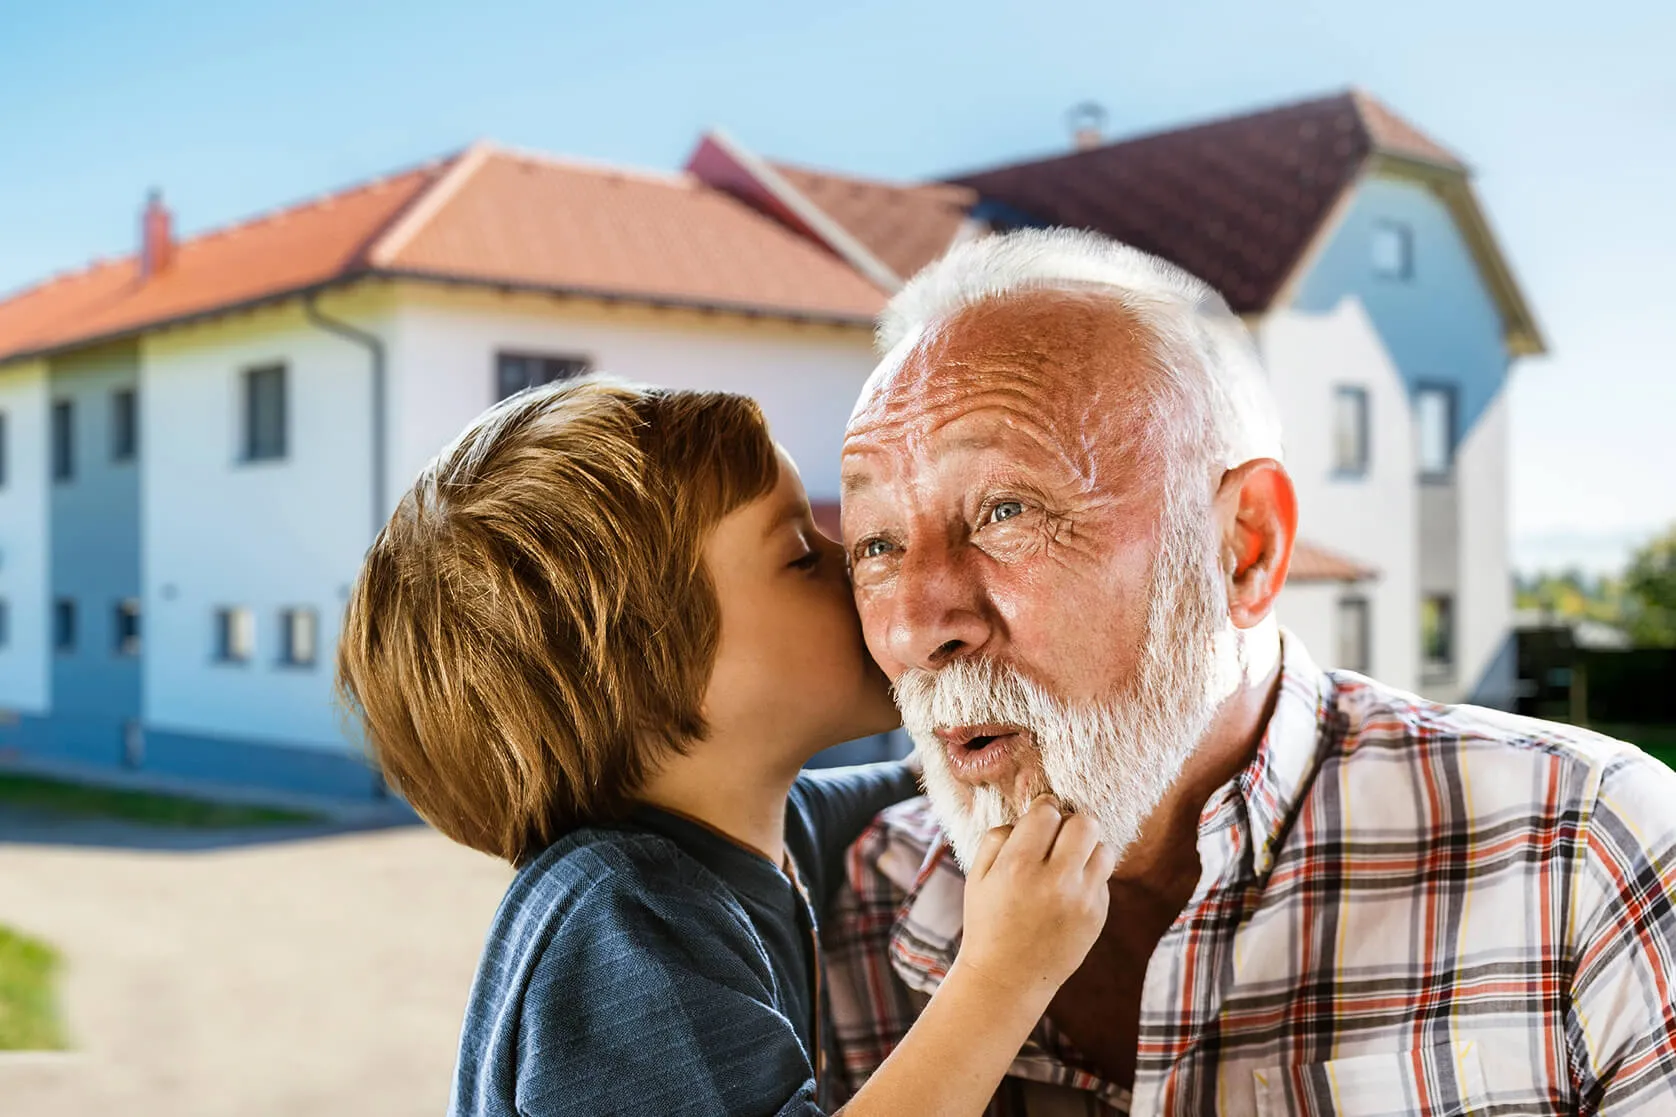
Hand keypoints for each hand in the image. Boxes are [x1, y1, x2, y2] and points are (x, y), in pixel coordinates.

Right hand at [956, 795, 1116, 1003]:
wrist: (1007, 978)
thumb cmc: (988, 922)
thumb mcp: (977, 876)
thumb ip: (999, 837)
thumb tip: (1029, 813)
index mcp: (1019, 866)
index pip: (1047, 813)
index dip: (1044, 808)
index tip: (1041, 815)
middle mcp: (1055, 881)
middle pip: (1085, 823)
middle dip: (1072, 821)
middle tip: (1059, 834)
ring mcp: (1082, 900)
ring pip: (1103, 848)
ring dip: (1086, 848)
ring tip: (1068, 861)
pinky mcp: (1098, 916)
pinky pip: (1102, 879)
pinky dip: (1088, 877)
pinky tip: (1068, 892)